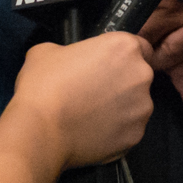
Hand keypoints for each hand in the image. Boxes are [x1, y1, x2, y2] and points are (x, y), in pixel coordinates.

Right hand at [12, 28, 158, 168]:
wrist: (40, 130)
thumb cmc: (43, 86)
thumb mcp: (48, 51)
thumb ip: (70, 51)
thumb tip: (69, 60)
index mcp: (124, 47)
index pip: (139, 47)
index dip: (122, 58)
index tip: (108, 66)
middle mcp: (141, 75)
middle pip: (138, 77)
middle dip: (121, 83)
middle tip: (94, 91)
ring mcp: (141, 108)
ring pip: (136, 105)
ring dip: (120, 108)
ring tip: (91, 114)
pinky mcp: (136, 135)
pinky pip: (129, 129)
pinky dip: (116, 131)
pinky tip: (92, 130)